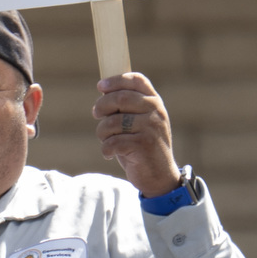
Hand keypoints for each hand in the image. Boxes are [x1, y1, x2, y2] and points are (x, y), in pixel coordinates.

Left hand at [97, 72, 180, 198]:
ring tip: (105, 140)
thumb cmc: (143, 147)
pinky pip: (113, 141)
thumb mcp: (141, 122)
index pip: (137, 81)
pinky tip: (109, 153)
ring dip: (102, 132)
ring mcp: (151, 128)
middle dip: (102, 105)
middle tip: (96, 114)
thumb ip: (128, 107)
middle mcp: (156, 112)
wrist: (160, 177)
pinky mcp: (143, 145)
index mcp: (155, 103)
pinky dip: (106, 149)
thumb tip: (103, 93)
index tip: (101, 86)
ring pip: (113, 121)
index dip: (116, 81)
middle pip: (121, 98)